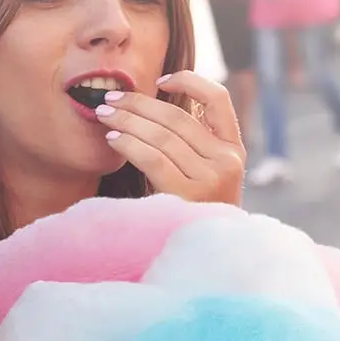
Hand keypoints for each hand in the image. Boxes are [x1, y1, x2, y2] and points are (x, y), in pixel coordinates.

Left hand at [97, 72, 245, 204]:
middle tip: (110, 98)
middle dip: (139, 103)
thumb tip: (150, 106)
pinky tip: (112, 140)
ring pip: (162, 135)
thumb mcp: (207, 173)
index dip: (190, 82)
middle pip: (178, 117)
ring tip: (104, 115)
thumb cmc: (196, 211)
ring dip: (127, 120)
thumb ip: (192, 142)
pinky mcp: (189, 195)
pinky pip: (153, 158)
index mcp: (234, 149)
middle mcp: (228, 161)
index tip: (160, 81)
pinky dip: (129, 144)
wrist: (206, 259)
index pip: (219, 99)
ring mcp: (211, 179)